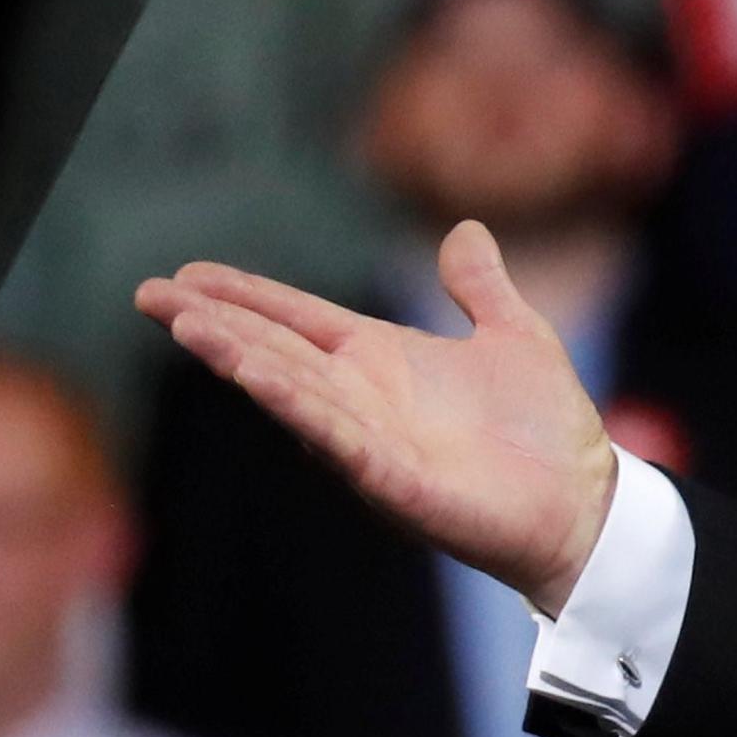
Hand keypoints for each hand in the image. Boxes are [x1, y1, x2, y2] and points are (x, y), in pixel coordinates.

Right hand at [136, 223, 618, 610]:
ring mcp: (374, 440)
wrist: (587, 505)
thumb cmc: (550, 431)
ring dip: (239, 359)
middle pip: (274, 349)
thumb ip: (480, 287)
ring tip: (186, 326)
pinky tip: (255, 378)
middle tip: (149, 294)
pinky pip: (336, 438)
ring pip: (291, 391)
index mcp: (384, 359)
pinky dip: (296, 407)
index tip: (186, 274)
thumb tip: (465, 231)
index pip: (297, 318)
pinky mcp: (395, 480)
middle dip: (213, 323)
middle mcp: (365, 398)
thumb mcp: (516, 336)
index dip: (244, 296)